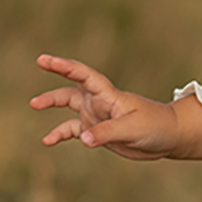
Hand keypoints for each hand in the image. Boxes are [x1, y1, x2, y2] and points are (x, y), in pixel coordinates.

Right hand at [30, 56, 201, 160]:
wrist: (167, 137)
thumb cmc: (155, 126)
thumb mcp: (132, 129)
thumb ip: (106, 132)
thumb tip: (83, 139)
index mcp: (108, 95)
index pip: (83, 76)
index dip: (64, 66)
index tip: (45, 60)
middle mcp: (99, 102)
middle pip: (72, 85)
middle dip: (56, 74)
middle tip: (40, 60)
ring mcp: (97, 116)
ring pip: (69, 106)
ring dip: (52, 103)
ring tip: (34, 104)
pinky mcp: (97, 132)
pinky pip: (73, 130)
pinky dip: (60, 134)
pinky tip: (47, 141)